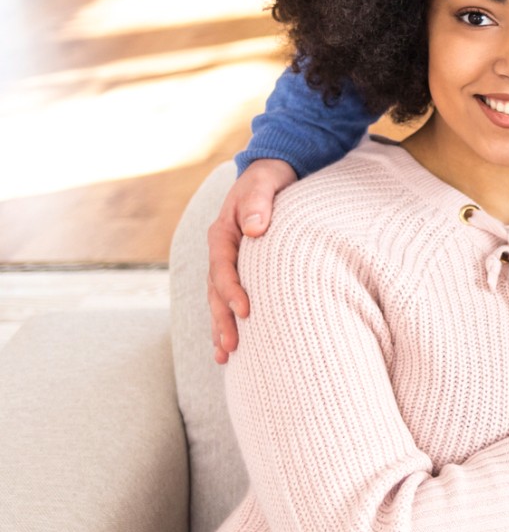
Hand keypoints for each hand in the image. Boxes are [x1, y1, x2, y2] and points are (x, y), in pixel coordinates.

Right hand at [208, 157, 296, 363]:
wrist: (270, 174)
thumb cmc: (268, 180)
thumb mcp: (264, 184)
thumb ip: (258, 203)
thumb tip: (254, 228)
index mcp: (222, 234)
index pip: (223, 268)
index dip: (232, 290)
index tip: (246, 311)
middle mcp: (220, 252)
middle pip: (216, 291)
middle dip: (222, 320)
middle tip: (230, 348)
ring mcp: (227, 262)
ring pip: (219, 300)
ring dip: (220, 327)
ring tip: (224, 357)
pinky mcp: (239, 269)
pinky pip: (230, 298)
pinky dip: (229, 320)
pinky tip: (232, 345)